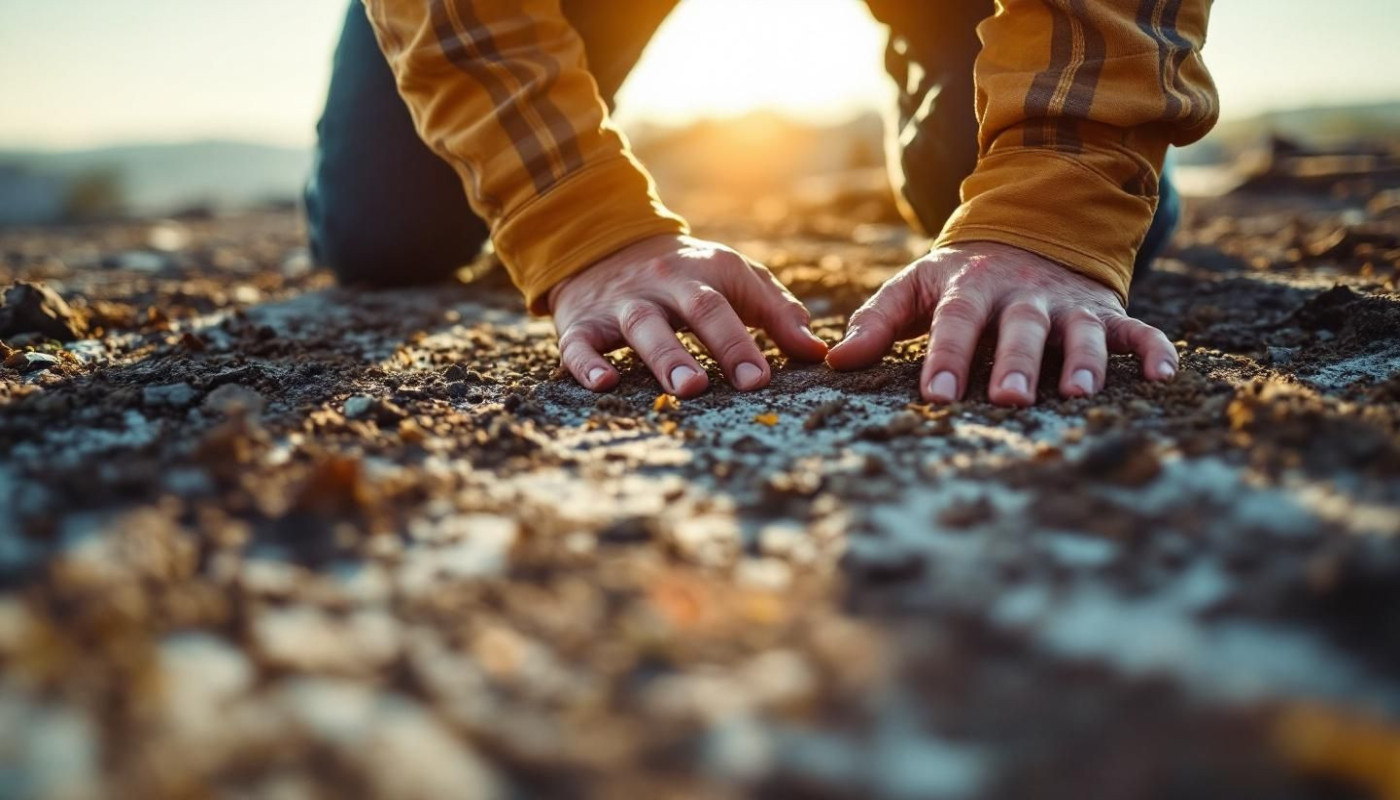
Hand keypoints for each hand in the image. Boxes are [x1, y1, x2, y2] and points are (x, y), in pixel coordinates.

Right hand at [548, 234, 827, 396]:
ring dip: (666, 356)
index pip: (731, 303)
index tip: (763, 379)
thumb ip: (777, 312)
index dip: (748, 341)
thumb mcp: (733, 278)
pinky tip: (604, 384)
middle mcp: (664, 285)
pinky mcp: (580, 323)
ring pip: (642, 326)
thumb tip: (816, 351)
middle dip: (722, 344)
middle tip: (744, 383)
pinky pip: (580, 344)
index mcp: (704, 273)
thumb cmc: (685, 274)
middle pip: (696, 308)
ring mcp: (621, 304)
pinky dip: (588, 364)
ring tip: (686, 387)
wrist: (599, 244)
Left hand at [825, 242, 1177, 405]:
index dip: (947, 357)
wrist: (1031, 231)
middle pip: (1020, 329)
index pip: (956, 322)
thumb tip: (834, 361)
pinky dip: (1154, 350)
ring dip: (1082, 361)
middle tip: (1011, 399)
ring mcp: (1068, 304)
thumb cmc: (960, 279)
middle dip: (1017, 363)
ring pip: (1078, 332)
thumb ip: (876, 321)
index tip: (937, 395)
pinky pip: (1137, 331)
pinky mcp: (1106, 313)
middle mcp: (1022, 294)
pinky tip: (1166, 377)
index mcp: (971, 287)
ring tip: (1080, 393)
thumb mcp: (916, 287)